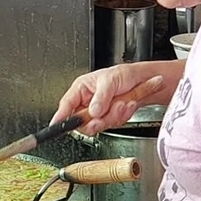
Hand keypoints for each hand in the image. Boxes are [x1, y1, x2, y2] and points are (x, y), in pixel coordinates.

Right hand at [51, 64, 167, 135]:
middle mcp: (87, 102)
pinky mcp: (108, 119)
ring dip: (113, 116)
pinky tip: (126, 106)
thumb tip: (93, 111)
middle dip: (96, 119)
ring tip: (122, 103)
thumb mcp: (111, 80)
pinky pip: (111, 125)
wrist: (142, 81)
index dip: (61, 116)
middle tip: (105, 114)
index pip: (66, 105)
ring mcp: (98, 112)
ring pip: (98, 125)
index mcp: (81, 89)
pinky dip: (121, 117)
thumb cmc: (124, 74)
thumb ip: (101, 97)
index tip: (58, 124)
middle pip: (81, 122)